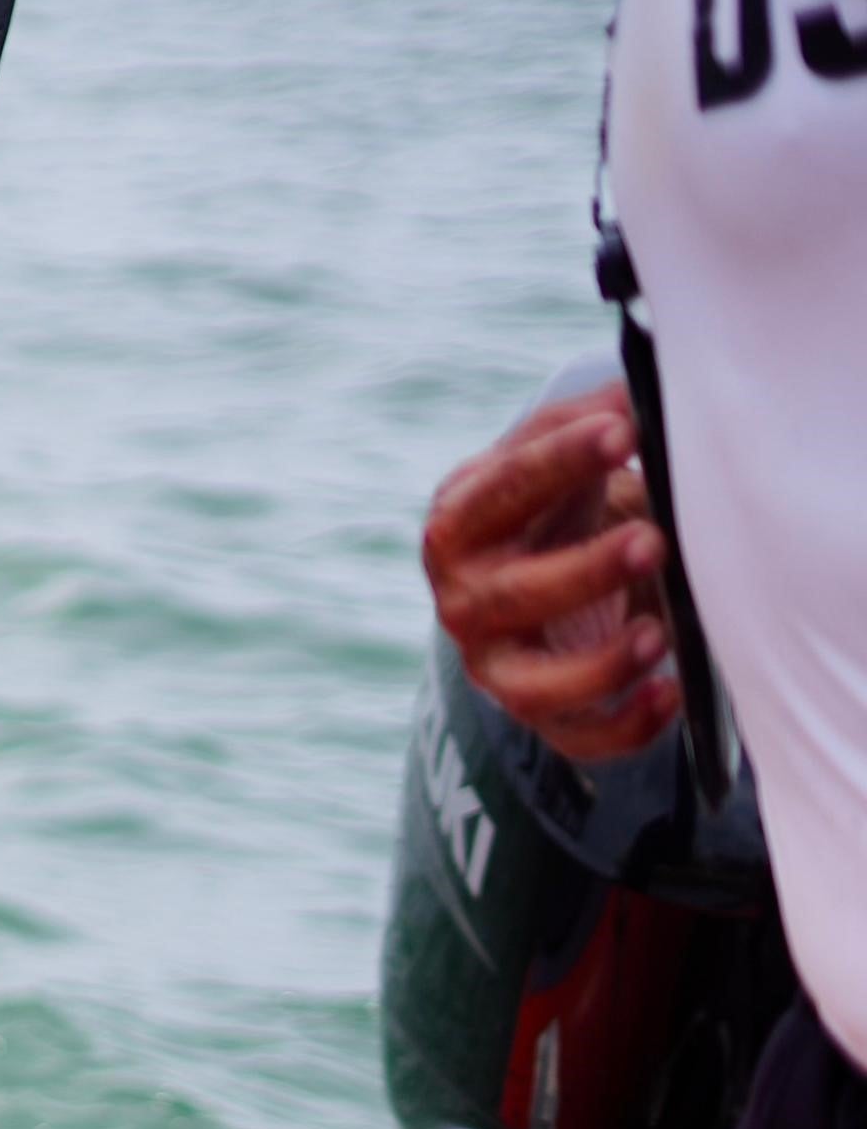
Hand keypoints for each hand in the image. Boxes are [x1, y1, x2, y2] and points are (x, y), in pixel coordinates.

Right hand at [420, 382, 679, 762]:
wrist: (536, 569)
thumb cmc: (552, 503)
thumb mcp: (557, 455)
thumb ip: (588, 422)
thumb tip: (639, 392)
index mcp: (459, 523)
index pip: (498, 491)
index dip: (558, 462)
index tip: (624, 432)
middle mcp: (463, 598)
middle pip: (508, 595)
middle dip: (581, 572)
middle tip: (652, 543)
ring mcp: (494, 662)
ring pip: (529, 684)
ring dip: (595, 665)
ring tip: (659, 634)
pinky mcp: (538, 711)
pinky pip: (573, 736)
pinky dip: (622, 725)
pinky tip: (669, 693)